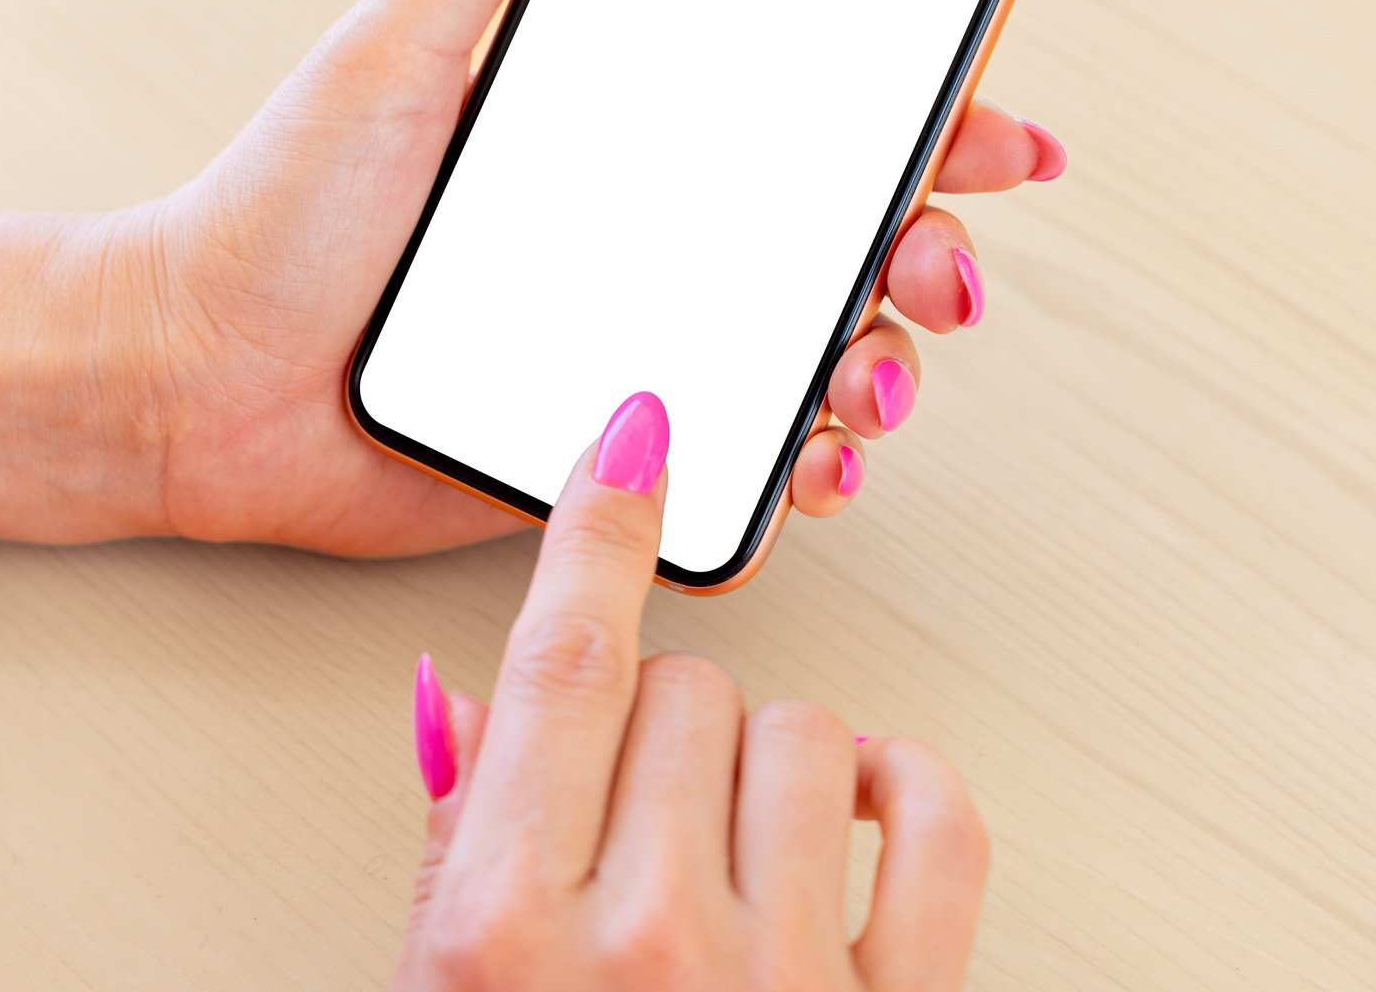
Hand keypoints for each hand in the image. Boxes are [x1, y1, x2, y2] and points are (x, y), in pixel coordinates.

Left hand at [0, 0, 1066, 551]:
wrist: (194, 382)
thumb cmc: (278, 215)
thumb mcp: (391, 48)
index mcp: (621, 136)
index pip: (803, 115)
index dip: (921, 119)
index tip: (990, 127)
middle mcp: (651, 236)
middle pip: (842, 237)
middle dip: (927, 251)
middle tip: (936, 270)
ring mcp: (637, 341)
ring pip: (816, 352)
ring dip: (882, 363)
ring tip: (871, 374)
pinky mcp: (606, 447)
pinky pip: (741, 459)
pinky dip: (805, 465)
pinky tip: (823, 456)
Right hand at [397, 392, 987, 990]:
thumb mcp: (436, 990)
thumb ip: (454, 837)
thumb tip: (477, 693)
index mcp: (508, 927)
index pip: (564, 664)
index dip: (600, 532)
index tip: (633, 437)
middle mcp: (647, 941)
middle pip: (688, 687)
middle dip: (663, 722)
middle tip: (637, 816)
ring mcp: (779, 978)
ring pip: (809, 732)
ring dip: (771, 766)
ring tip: (731, 855)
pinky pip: (938, 825)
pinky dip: (907, 790)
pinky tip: (860, 808)